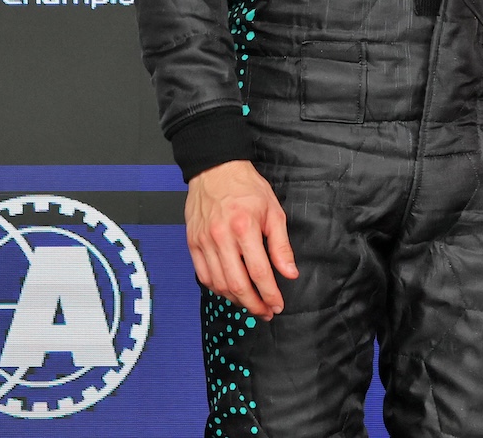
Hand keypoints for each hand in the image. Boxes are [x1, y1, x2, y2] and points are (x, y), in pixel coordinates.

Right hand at [185, 160, 296, 318]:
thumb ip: (281, 245)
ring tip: (250, 304)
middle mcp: (221, 238)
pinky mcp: (192, 244)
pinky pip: (203, 276)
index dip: (270, 294)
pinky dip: (217, 289)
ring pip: (219, 284)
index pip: (259, 272)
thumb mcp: (273, 212)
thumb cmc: (247, 188)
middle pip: (237, 284)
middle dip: (254, 304)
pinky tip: (230, 291)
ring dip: (236, 300)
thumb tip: (289, 273)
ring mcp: (204, 242)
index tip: (277, 305)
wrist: (215, 170)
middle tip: (265, 312)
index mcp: (245, 228)